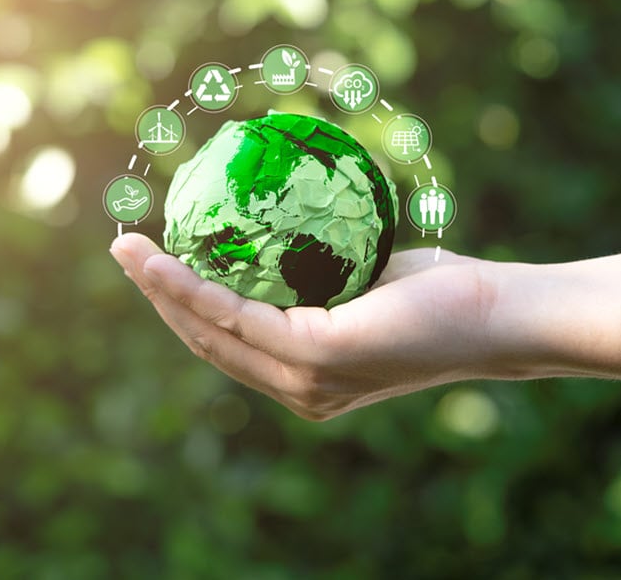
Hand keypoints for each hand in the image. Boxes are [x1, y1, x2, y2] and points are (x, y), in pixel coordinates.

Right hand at [110, 233, 511, 419]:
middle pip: (206, 344)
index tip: (152, 264)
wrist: (498, 315)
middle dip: (156, 297)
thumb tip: (288, 227)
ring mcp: (305, 382)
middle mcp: (299, 392)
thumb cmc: (443, 293)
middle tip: (123, 250)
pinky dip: (193, 288)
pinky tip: (166, 260)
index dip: (181, 307)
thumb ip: (323, 274)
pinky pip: (237, 316)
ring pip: (210, 332)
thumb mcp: (366, 282)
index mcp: (307, 380)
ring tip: (126, 249)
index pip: (230, 345)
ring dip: (160, 290)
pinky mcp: (315, 357)